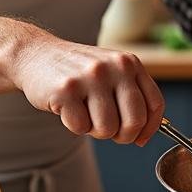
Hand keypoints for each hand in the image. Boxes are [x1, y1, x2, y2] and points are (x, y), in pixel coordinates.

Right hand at [11, 37, 164, 145]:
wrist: (36, 54)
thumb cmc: (76, 70)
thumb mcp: (111, 72)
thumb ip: (131, 96)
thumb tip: (142, 135)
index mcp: (129, 64)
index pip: (155, 104)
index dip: (150, 128)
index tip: (139, 138)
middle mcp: (114, 68)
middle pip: (135, 122)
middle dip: (122, 136)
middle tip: (107, 129)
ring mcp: (90, 78)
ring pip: (107, 129)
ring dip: (94, 130)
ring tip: (84, 111)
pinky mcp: (66, 90)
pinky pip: (80, 127)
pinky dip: (74, 125)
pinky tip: (68, 108)